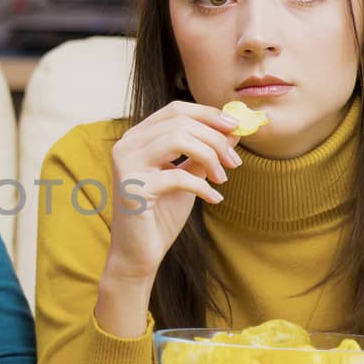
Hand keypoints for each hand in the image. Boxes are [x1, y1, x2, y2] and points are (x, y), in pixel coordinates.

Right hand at [104, 101, 241, 281]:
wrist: (138, 254)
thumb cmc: (161, 215)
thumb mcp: (188, 177)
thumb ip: (204, 153)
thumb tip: (234, 130)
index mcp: (136, 138)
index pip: (175, 110)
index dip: (208, 114)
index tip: (236, 127)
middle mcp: (126, 145)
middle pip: (180, 121)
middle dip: (215, 138)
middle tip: (235, 161)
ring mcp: (126, 165)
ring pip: (178, 139)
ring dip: (210, 156)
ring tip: (223, 178)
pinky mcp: (133, 188)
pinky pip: (178, 176)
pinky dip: (203, 186)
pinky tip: (214, 198)